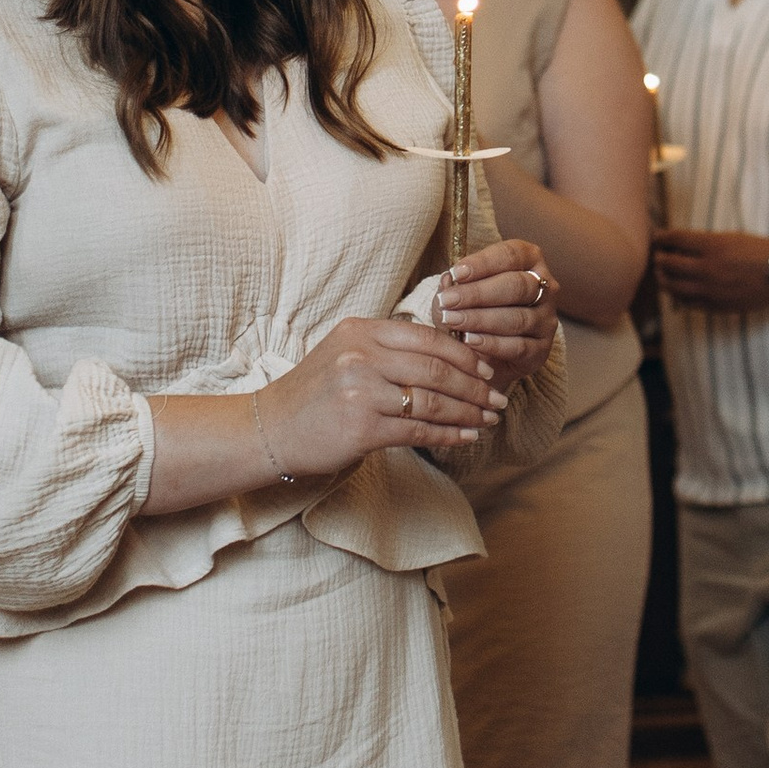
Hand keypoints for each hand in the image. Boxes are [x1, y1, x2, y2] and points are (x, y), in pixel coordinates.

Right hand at [257, 312, 506, 480]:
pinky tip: (466, 437)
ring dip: (468, 412)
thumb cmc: (313, 394)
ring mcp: (361, 392)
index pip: (428, 337)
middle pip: (437, 368)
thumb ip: (388, 349)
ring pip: (433, 401)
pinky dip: (449, 434)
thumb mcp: (344, 352)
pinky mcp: (362, 429)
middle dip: (476, 386)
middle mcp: (361, 355)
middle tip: (498, 398)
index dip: (466, 354)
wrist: (270, 430)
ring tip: (488, 419)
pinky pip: (419, 431)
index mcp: (361, 330)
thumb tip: (446, 357)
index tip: (487, 368)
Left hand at [432, 238, 558, 383]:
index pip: (511, 255)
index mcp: (530, 261)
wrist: (493, 352)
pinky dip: (492, 344)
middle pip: (517, 286)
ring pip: (517, 318)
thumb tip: (447, 280)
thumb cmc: (480, 309)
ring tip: (452, 320)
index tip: (456, 273)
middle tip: (448, 300)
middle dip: (478, 293)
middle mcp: (545, 288)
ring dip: (480, 319)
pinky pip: (519, 347)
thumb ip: (456, 286)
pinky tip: (469, 341)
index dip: (483, 263)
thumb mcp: (466, 292)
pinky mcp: (542, 350)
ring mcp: (546, 320)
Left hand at [651, 227, 768, 314]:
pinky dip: (677, 296)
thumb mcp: (730, 237)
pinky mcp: (715, 306)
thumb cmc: (757, 251)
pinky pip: (686, 303)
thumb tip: (677, 242)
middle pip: (669, 264)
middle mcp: (708, 268)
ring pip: (673, 287)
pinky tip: (676, 291)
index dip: (662, 238)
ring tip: (662, 275)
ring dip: (663, 279)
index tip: (657, 237)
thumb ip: (703, 241)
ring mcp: (710, 289)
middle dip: (659, 259)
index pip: (675, 239)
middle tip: (657, 256)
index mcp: (713, 245)